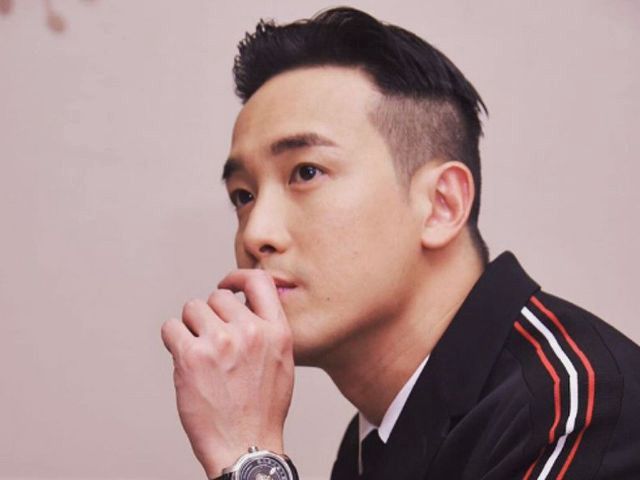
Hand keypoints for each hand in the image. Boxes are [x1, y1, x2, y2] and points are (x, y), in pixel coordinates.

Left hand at [160, 270, 294, 477]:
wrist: (245, 444)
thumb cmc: (262, 408)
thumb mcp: (282, 361)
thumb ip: (267, 329)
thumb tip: (243, 305)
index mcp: (276, 331)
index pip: (259, 281)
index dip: (239, 277)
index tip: (228, 285)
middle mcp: (250, 331)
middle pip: (217, 296)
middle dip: (210, 315)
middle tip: (211, 341)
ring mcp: (221, 342)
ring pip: (192, 308)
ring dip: (190, 326)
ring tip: (199, 353)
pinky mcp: (192, 356)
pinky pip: (171, 327)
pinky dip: (172, 340)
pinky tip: (182, 357)